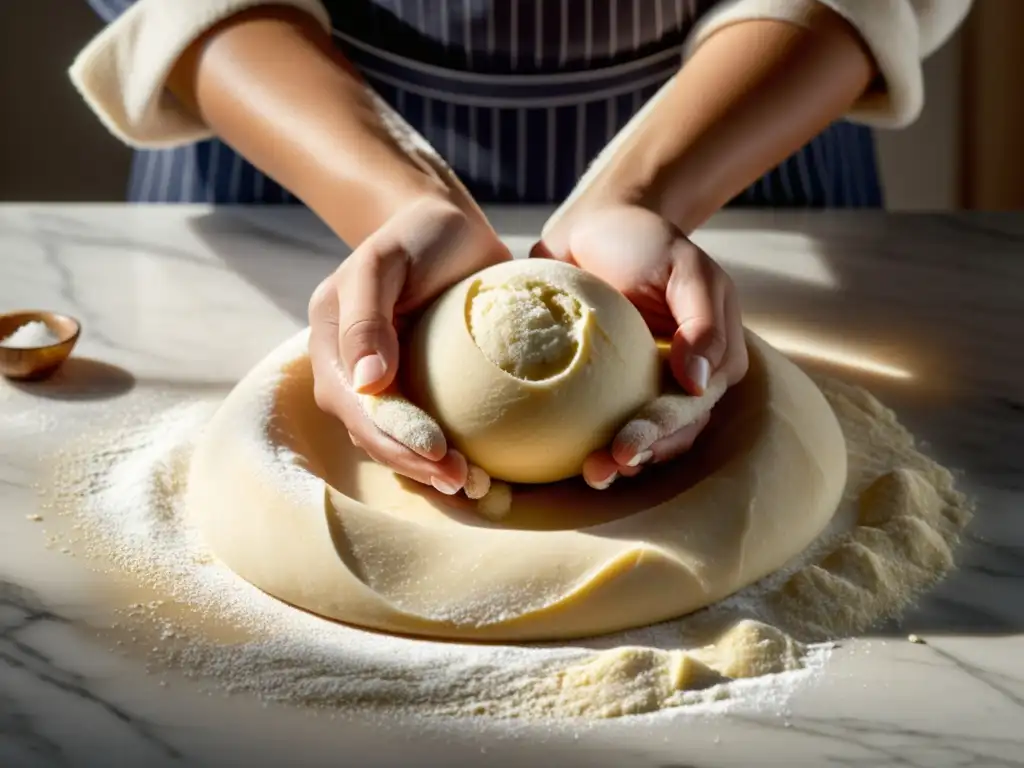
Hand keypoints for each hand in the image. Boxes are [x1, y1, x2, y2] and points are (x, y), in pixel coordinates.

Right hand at [309, 196, 511, 493]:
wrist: (448, 229)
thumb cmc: (414, 238)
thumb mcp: (383, 262)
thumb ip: (367, 315)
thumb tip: (367, 383)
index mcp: (333, 348)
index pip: (358, 407)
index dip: (394, 437)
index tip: (438, 453)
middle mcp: (354, 376)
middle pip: (376, 435)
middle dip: (415, 464)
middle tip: (462, 481)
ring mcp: (389, 387)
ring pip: (399, 442)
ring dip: (431, 470)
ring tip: (474, 486)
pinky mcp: (423, 391)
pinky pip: (429, 430)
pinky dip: (450, 452)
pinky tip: (482, 470)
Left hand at [535, 204, 747, 488]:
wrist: (594, 224)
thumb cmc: (646, 240)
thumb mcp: (686, 267)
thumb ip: (703, 321)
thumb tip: (698, 381)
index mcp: (710, 360)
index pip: (691, 408)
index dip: (662, 433)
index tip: (628, 447)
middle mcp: (678, 381)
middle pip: (665, 433)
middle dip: (636, 455)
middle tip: (601, 468)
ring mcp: (638, 386)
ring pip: (636, 436)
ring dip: (613, 462)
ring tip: (587, 474)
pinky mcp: (598, 386)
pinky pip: (596, 420)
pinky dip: (583, 439)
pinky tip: (562, 455)